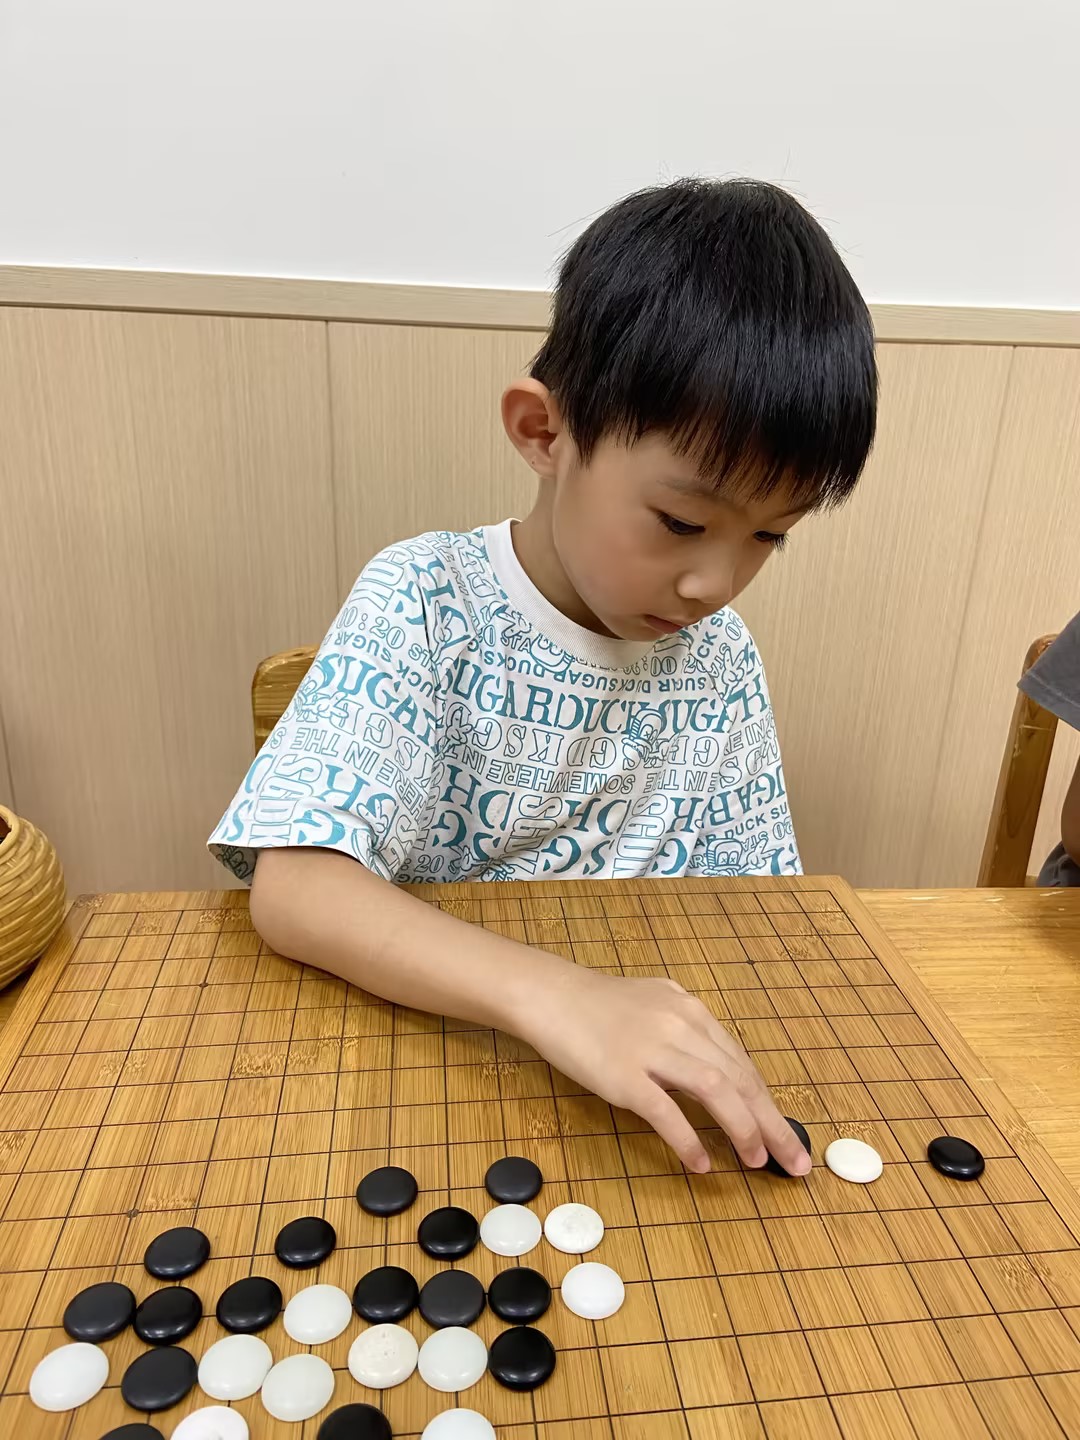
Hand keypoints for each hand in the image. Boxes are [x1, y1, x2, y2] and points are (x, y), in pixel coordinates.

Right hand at [517, 966, 810, 1176]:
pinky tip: (702, 1163)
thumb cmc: (598, 1004)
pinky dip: (689, 1139)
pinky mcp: (624, 1074)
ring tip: (757, 1162)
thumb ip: (685, 1030)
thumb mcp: (655, 1004)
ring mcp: (652, 1049)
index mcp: (691, 1011)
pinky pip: (666, 1111)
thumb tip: (714, 1067)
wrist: (551, 996)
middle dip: (772, 1123)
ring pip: (715, 1089)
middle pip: (740, 1078)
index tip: (785, 1134)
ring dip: (743, 1129)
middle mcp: (681, 1026)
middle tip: (795, 1162)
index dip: (768, 1102)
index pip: (742, 1063)